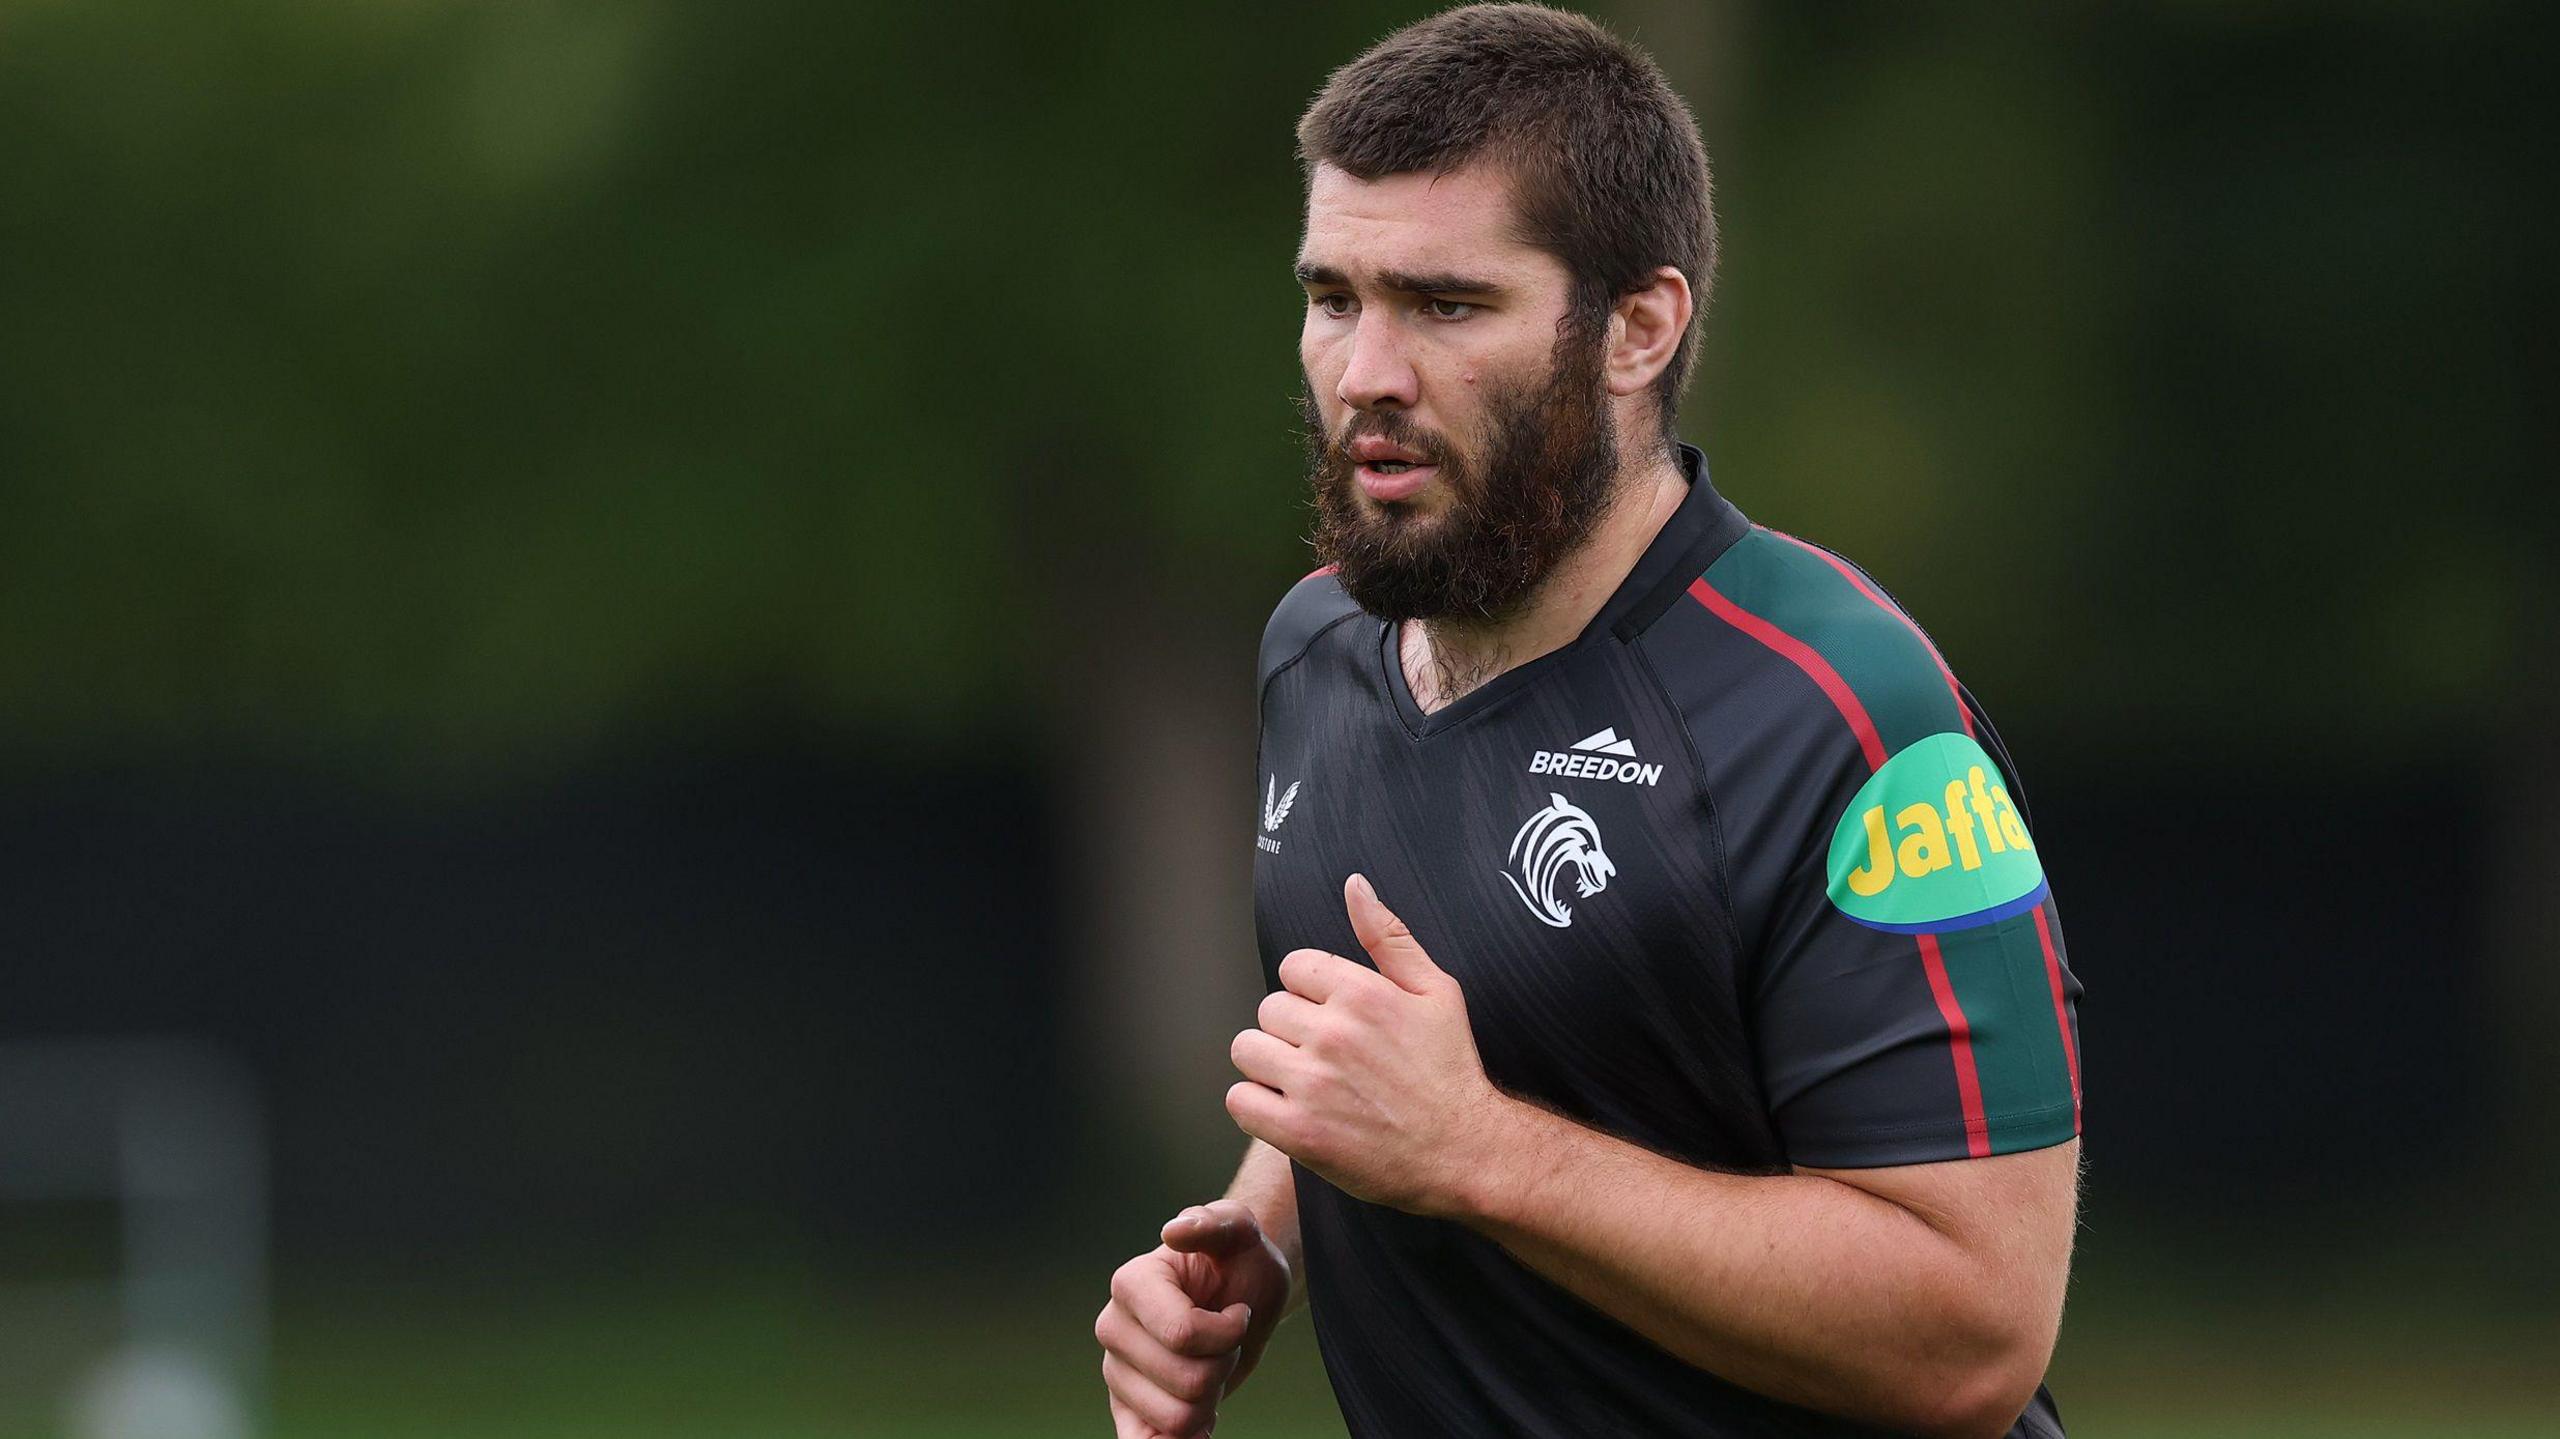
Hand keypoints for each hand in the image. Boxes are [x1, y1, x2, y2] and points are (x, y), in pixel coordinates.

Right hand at [1094, 1198, 1292, 1437]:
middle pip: (1187, 1383)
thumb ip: (1215, 1222)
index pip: (1183, 1334)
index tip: (1238, 1312)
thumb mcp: (1241, 1232)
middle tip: (1225, 1341)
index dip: (1228, 1333)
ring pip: (1179, 1420)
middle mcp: (1113, 1328)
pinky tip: (1199, 1426)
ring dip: (1212, 1399)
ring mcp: (1116, 1372)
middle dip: (1224, 1366)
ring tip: (1211, 1366)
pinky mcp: (1124, 1408)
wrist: (1241, 1296)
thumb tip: (1174, 1231)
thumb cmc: (1239, 1261)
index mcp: (1131, 1283)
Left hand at [1225, 872, 1511, 1217]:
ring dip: (1268, 1066)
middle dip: (1291, 1031)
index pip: (1293, 969)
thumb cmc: (1450, 1070)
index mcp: (1362, 993)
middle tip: (1325, 1057)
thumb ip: (1389, 936)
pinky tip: (1288, 1110)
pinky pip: (1240, 1101)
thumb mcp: (1436, 991)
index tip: (1333, 1019)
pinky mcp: (1299, 1131)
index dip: (1310, 994)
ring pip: (1247, 1050)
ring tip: (1304, 1083)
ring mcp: (1313, 1083)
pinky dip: (1256, 1106)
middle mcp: (1333, 1033)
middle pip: (1268, 1010)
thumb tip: (1355, 884)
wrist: (1464, 1151)